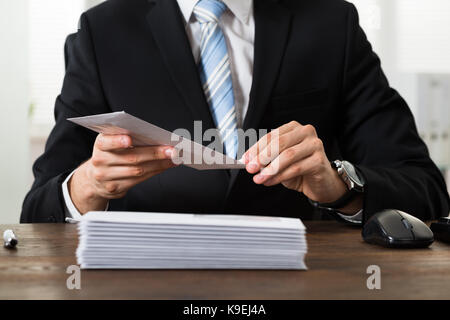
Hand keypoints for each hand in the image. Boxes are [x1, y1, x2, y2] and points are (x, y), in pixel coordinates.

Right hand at [69, 134, 176, 213]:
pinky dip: (155, 172)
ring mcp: (107, 176)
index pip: (106, 142)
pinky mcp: (115, 188)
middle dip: (154, 153)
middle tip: (171, 150)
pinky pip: (138, 180)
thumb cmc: (109, 155)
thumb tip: (154, 137)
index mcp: (100, 145)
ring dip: (159, 164)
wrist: (94, 178)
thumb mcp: (110, 143)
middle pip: (131, 157)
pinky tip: (165, 166)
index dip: (117, 141)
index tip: (128, 138)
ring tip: (173, 159)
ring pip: (137, 170)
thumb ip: (124, 138)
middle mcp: (101, 161)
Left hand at [244, 121, 361, 213]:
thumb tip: (248, 161)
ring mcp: (314, 144)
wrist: (320, 183)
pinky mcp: (320, 160)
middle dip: (262, 157)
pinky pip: (296, 168)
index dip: (256, 148)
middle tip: (250, 169)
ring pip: (288, 155)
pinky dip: (280, 176)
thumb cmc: (299, 169)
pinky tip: (270, 181)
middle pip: (279, 143)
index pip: (271, 136)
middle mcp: (305, 132)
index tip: (245, 160)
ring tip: (259, 178)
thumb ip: (266, 159)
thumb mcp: (279, 161)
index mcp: (293, 128)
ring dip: (270, 169)